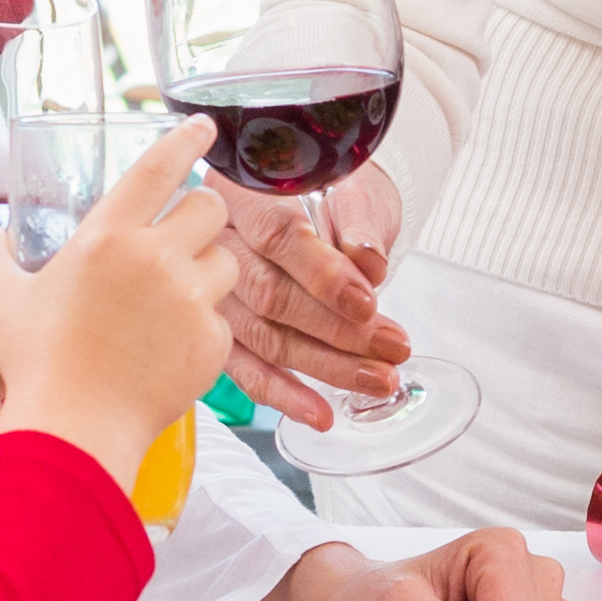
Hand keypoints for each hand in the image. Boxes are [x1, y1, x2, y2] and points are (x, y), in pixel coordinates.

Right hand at [0, 124, 246, 472]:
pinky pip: (225, 316)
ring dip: (208, 269)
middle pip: (210, 206)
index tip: (204, 127)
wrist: (75, 428)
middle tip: (183, 234)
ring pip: (227, 260)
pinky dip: (205, 324)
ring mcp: (190, 299)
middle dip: (202, 214)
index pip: (157, 167)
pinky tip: (172, 343)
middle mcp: (156, 258)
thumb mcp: (3, 300)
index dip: (185, 140)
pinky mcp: (213, 340)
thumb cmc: (36, 364)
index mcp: (107, 237)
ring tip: (175, 296)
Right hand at [215, 157, 408, 428]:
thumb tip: (369, 263)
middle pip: (269, 294)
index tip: (367, 303)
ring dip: (323, 366)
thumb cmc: (333, 191)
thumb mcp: (353, 188)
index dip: (323, 274)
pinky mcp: (219, 328)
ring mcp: (210, 289)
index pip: (277, 235)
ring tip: (376, 379)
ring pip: (261, 337)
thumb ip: (359, 223)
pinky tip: (319, 413)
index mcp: (241, 191)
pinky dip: (284, 394)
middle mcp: (215, 240)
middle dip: (336, 331)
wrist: (313, 198)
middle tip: (391, 349)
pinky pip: (243, 368)